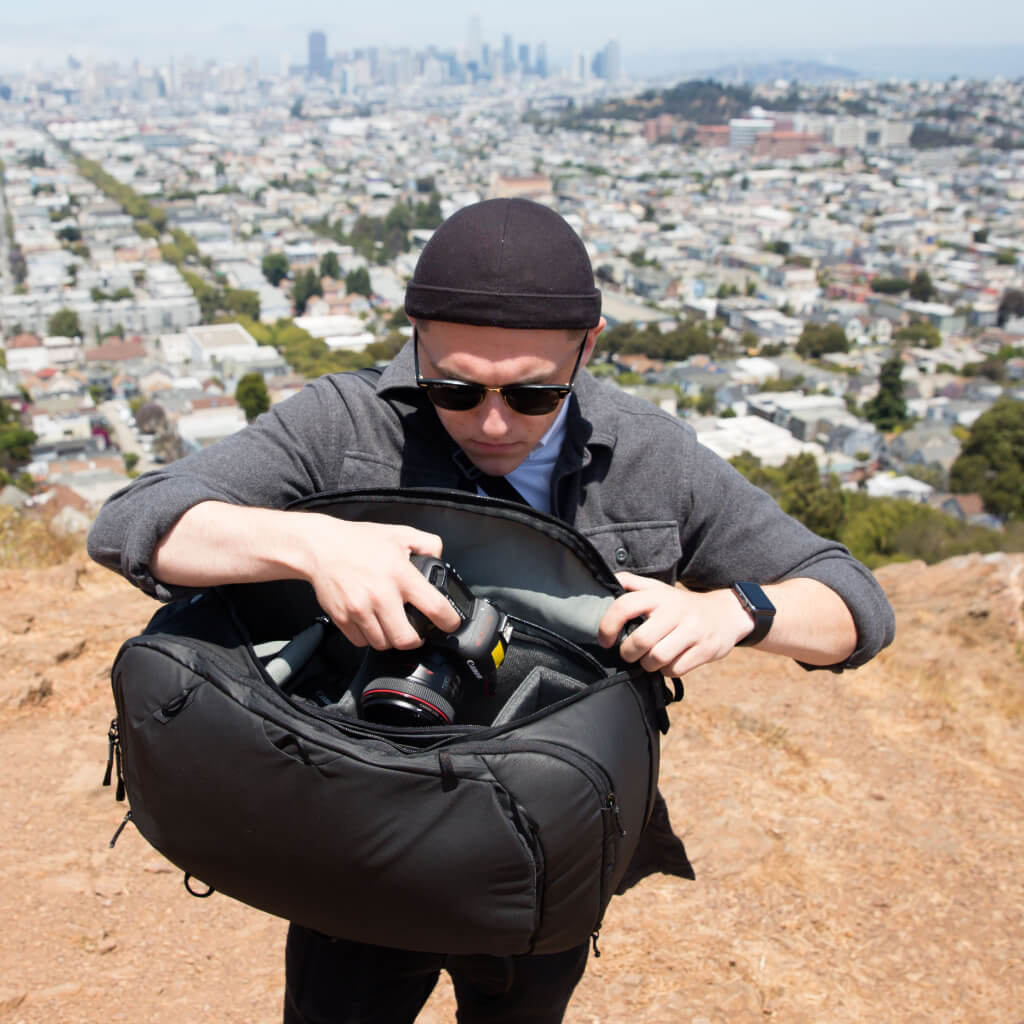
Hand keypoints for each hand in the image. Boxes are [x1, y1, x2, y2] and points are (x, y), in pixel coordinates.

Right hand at [299, 515, 463, 650]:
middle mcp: (381, 595)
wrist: (320, 546)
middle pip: (406, 639)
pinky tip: (372, 623)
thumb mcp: (400, 533)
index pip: (435, 607)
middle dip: (415, 640)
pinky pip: (361, 642)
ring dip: (390, 639)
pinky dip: (369, 637)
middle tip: (416, 633)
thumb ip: (428, 544)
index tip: (450, 624)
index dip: (449, 621)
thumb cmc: (359, 540)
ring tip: (391, 626)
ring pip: (383, 644)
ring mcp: (359, 609)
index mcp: (400, 575)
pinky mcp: (342, 618)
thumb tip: (441, 558)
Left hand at [597, 572, 753, 676]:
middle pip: (641, 640)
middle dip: (629, 653)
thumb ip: (631, 583)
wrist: (726, 614)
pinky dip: (666, 670)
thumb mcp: (659, 589)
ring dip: (648, 664)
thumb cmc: (681, 605)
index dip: (608, 625)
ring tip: (650, 658)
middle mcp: (676, 610)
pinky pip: (675, 669)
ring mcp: (693, 630)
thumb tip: (606, 580)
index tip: (605, 640)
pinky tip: (669, 662)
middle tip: (630, 654)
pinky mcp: (706, 649)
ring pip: (657, 658)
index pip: (625, 606)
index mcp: (659, 595)